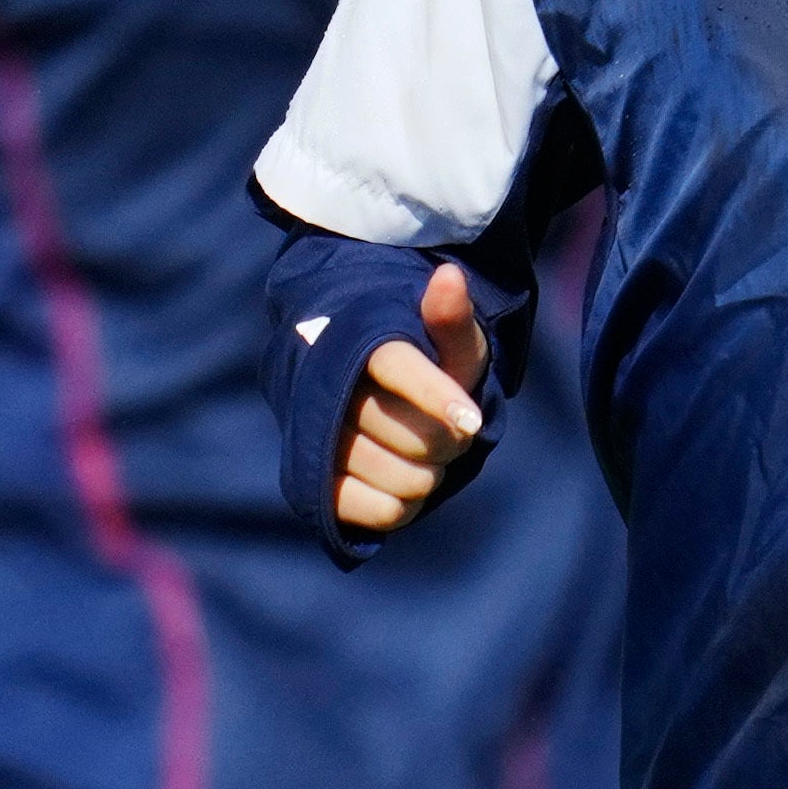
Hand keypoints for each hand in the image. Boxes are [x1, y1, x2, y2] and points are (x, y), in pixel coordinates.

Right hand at [329, 264, 494, 536]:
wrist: (378, 403)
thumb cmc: (428, 367)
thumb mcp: (450, 341)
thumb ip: (452, 318)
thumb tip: (448, 276)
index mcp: (358, 342)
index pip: (394, 366)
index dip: (434, 396)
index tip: (470, 423)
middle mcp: (330, 390)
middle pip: (418, 438)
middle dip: (451, 441)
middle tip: (451, 429)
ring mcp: (319, 442)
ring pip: (406, 478)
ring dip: (431, 474)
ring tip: (423, 453)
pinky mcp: (317, 487)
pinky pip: (383, 512)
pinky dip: (407, 504)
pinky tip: (402, 482)